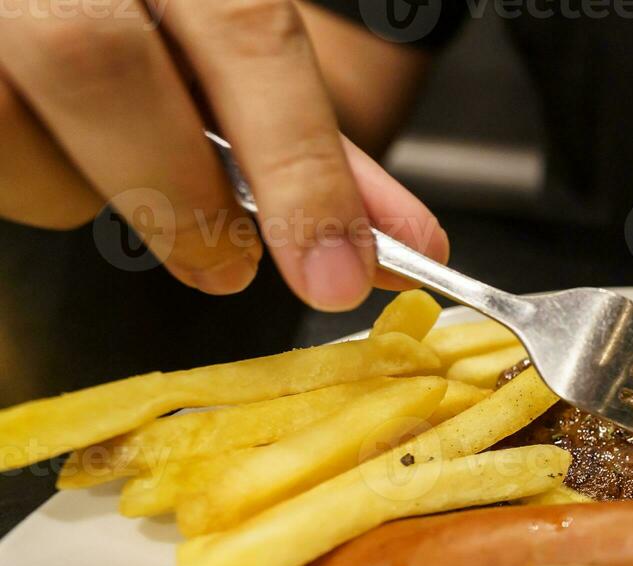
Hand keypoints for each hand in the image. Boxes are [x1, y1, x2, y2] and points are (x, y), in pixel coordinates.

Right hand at [0, 0, 446, 308]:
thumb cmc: (155, 16)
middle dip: (178, 194)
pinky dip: (26, 180)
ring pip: (9, 120)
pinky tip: (54, 152)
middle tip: (227, 264)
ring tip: (110, 175)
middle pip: (98, 63)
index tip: (336, 271)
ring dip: (74, 190)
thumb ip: (312, 145)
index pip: (248, 34)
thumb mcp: (237, 50)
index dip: (299, 165)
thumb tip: (393, 248)